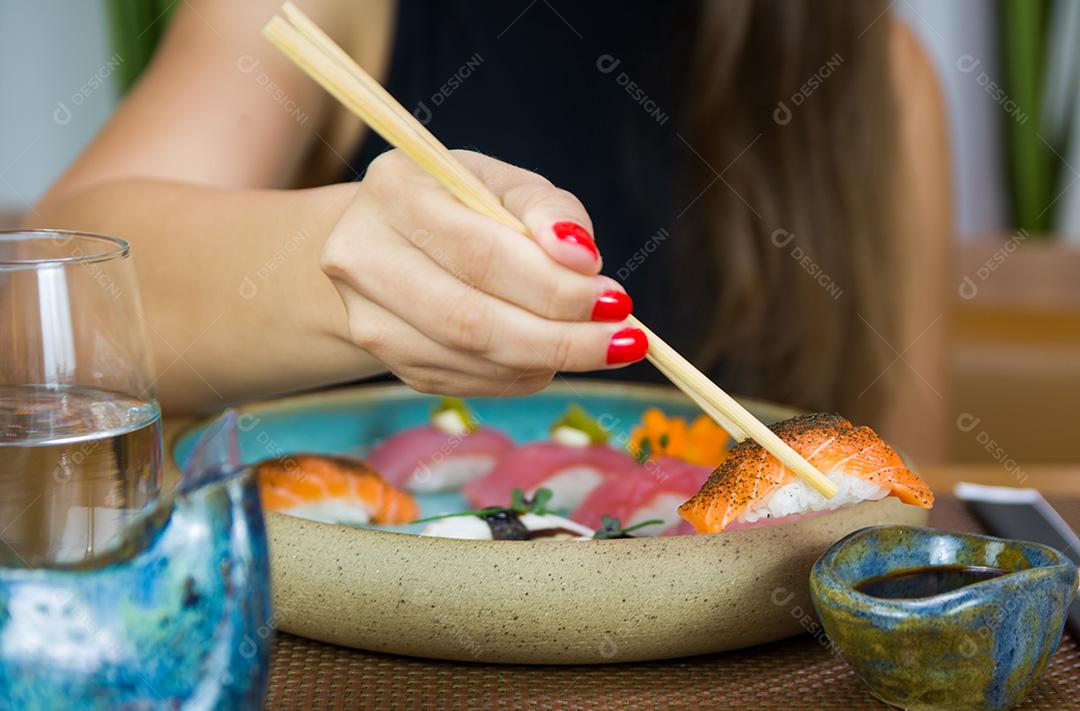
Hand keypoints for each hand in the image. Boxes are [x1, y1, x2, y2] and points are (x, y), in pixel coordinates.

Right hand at [321, 149, 646, 395]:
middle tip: (624, 341)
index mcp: (393, 190)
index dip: (552, 286)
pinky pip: (468, 381)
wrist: (394, 238)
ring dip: (548, 360)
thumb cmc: (462, 203)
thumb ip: (549, 210)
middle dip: (560, 338)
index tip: (616, 300)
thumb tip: (582, 260)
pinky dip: (522, 373)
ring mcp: (368, 317)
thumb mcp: (506, 185)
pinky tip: (551, 354)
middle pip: (470, 319)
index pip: (480, 253)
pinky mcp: (389, 359)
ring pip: (471, 359)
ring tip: (599, 345)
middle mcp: (362, 256)